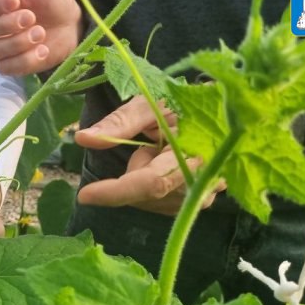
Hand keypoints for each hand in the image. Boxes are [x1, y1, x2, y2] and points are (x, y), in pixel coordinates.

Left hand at [74, 96, 223, 214]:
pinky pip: (160, 202)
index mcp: (195, 152)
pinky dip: (153, 184)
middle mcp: (205, 182)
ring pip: (151, 200)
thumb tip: (82, 138)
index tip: (85, 195)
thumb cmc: (185, 102)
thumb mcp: (151, 104)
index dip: (116, 192)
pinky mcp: (201, 202)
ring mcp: (206, 195)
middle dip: (135, 169)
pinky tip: (168, 163)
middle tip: (150, 141)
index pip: (150, 182)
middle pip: (147, 193)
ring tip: (163, 149)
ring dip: (144, 175)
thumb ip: (119, 123)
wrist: (223, 111)